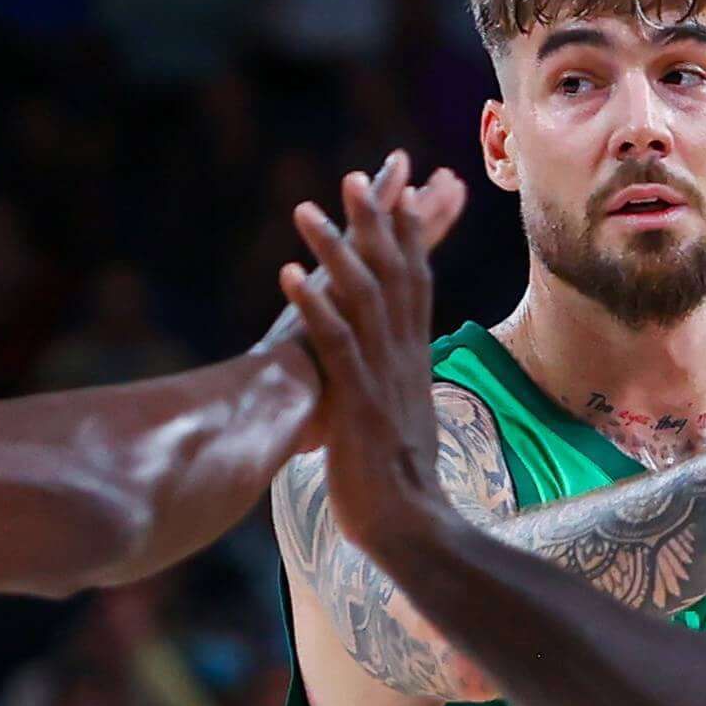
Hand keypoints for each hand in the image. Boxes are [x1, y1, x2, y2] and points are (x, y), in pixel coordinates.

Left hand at [284, 163, 456, 563]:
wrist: (414, 529)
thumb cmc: (402, 486)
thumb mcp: (402, 423)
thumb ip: (396, 390)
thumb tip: (393, 381)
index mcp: (415, 360)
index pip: (417, 282)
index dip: (406, 235)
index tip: (397, 191)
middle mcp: (405, 358)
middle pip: (396, 274)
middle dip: (376, 223)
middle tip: (356, 176)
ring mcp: (384, 377)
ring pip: (364, 297)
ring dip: (335, 250)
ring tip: (306, 210)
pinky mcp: (359, 402)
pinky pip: (336, 342)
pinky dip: (313, 304)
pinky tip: (288, 274)